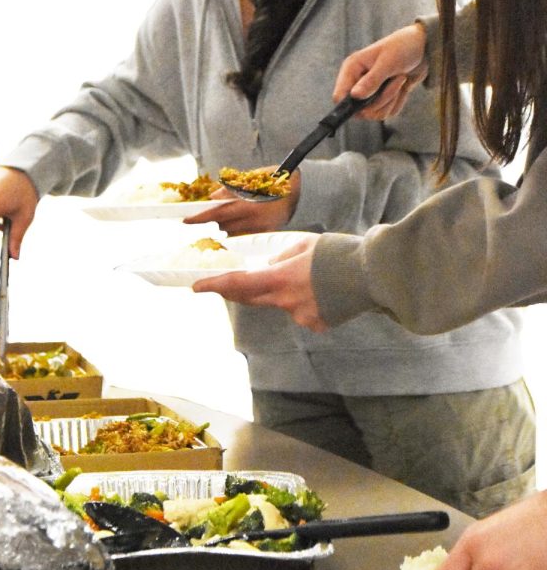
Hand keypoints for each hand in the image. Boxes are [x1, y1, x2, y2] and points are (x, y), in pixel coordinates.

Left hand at [183, 174, 300, 233]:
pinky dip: (238, 232)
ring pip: (233, 233)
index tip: (186, 220)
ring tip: (230, 217)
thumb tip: (212, 197)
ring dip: (225, 227)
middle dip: (213, 222)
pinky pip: (246, 237)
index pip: (217, 213)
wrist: (306, 189)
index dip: (199, 218)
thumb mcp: (254, 177)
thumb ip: (232, 187)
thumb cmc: (277, 178)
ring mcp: (262, 229)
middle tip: (209, 215)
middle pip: (223, 226)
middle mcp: (253, 219)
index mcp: (248, 203)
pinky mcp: (269, 234)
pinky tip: (240, 225)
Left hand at [192, 234, 326, 329]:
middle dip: (239, 290)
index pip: (240, 283)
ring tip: (315, 276)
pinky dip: (308, 301)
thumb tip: (269, 268)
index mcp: (281, 278)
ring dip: (287, 291)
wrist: (372, 274)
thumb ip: (281, 259)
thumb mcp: (304, 245)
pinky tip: (327, 291)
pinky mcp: (317, 323)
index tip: (197, 287)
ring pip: (283, 303)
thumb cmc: (339, 253)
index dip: (215, 285)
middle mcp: (286, 301)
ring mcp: (302, 316)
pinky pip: (304, 312)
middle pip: (253, 298)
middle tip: (226, 284)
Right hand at [332, 22, 428, 119]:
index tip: (369, 100)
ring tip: (400, 79)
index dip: (351, 104)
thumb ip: (371, 81)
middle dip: (380, 100)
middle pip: (359, 109)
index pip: (339, 96)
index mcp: (352, 69)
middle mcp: (358, 82)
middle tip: (394, 81)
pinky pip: (387, 112)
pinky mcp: (383, 98)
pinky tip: (402, 86)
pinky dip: (398, 102)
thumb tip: (355, 96)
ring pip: (375, 112)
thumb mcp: (387, 62)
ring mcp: (370, 92)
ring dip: (391, 99)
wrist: (424, 48)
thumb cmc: (403, 47)